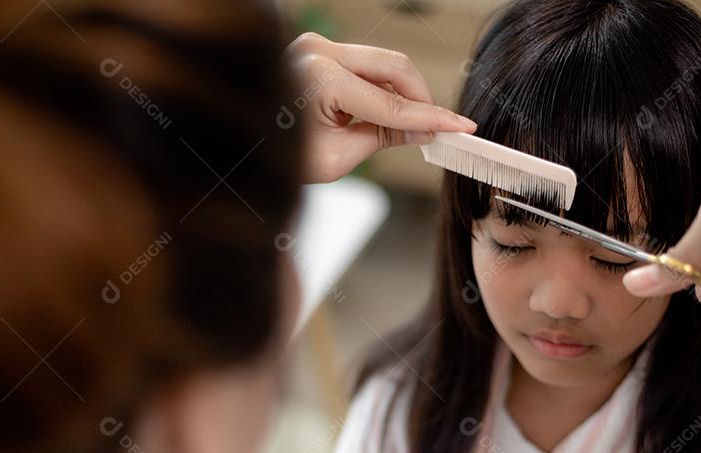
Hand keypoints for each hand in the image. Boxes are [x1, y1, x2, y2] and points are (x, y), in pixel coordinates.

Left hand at [284, 33, 476, 183]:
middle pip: (395, 66)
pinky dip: (381, 88)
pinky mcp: (317, 51)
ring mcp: (316, 46)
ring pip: (383, 63)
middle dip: (422, 99)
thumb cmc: (277, 155)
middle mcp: (318, 51)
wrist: (241, 144)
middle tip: (438, 127)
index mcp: (320, 78)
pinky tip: (387, 114)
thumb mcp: (336, 157)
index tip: (459, 126)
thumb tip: (421, 131)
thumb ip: (382, 138)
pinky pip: (364, 65)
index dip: (430, 119)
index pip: (391, 103)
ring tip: (409, 127)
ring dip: (401, 94)